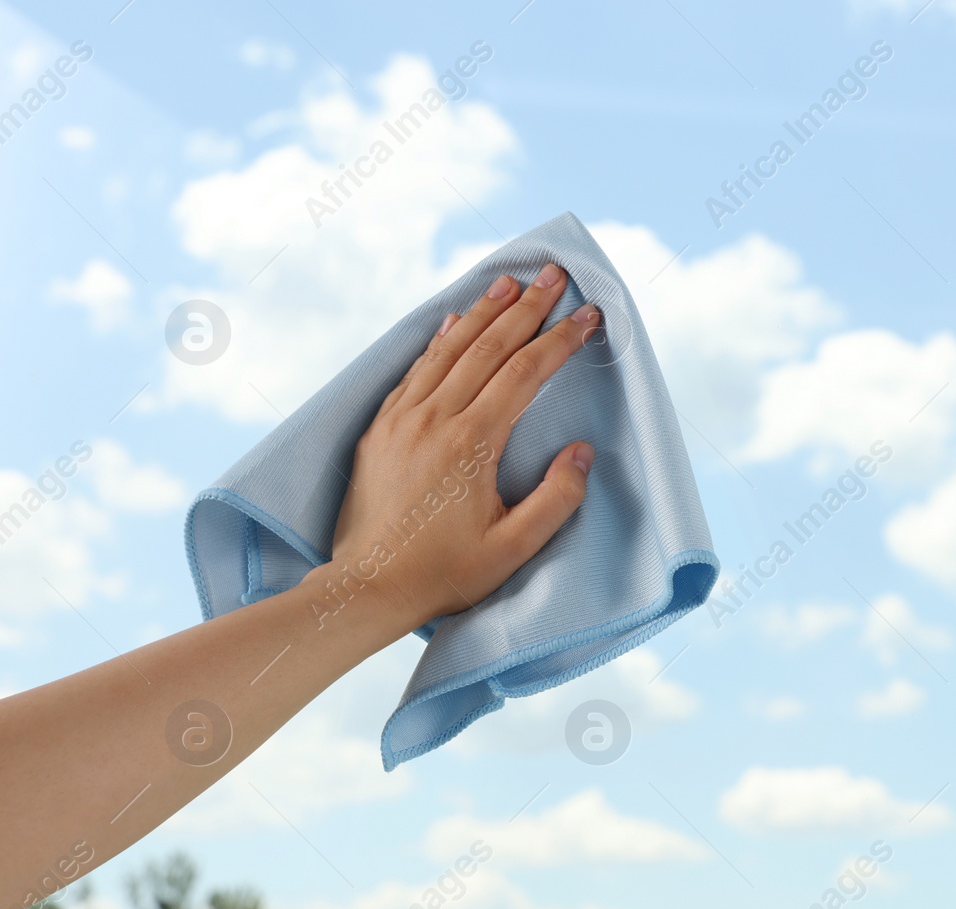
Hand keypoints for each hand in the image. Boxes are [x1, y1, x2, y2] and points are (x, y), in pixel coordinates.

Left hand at [309, 265, 600, 635]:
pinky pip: (415, 369)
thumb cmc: (445, 573)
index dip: (560, 340)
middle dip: (527, 307)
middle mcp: (435, 419)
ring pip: (449, 349)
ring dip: (483, 312)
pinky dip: (440, 340)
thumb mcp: (514, 548)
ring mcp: (403, 419)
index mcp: (472, 444)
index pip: (525, 373)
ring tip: (509, 283)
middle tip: (553, 274)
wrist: (367, 587)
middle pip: (489, 347)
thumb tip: (580, 451)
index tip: (588, 316)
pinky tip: (453, 322)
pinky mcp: (382, 428)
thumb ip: (556, 499)